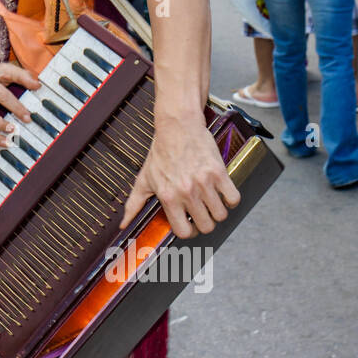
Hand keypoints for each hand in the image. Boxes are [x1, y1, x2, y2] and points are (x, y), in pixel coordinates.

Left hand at [121, 112, 239, 239]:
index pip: (183, 231)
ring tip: (211, 203)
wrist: (177, 126)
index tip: (190, 225)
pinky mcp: (219, 172)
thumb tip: (124, 223)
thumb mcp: (144, 179)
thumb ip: (134, 204)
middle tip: (202, 214)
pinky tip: (222, 194)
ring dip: (217, 212)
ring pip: (221, 215)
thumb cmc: (161, 152)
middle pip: (206, 226)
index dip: (188, 231)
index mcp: (168, 196)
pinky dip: (230, 200)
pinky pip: (233, 198)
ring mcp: (204, 183)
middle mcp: (187, 192)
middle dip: (205, 224)